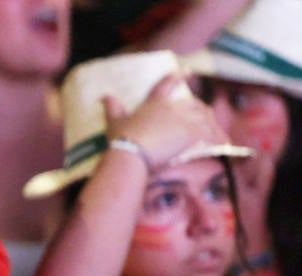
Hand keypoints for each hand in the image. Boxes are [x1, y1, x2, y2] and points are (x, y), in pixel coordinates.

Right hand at [105, 73, 229, 171]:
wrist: (132, 151)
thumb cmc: (122, 138)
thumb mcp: (114, 123)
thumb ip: (112, 109)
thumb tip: (105, 97)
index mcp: (156, 102)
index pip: (168, 84)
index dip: (178, 77)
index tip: (187, 71)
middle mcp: (174, 108)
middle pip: (194, 105)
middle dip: (200, 111)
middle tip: (206, 118)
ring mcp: (185, 120)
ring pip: (205, 118)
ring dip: (212, 126)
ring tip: (219, 134)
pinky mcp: (193, 133)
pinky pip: (211, 135)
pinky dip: (218, 139)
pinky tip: (224, 144)